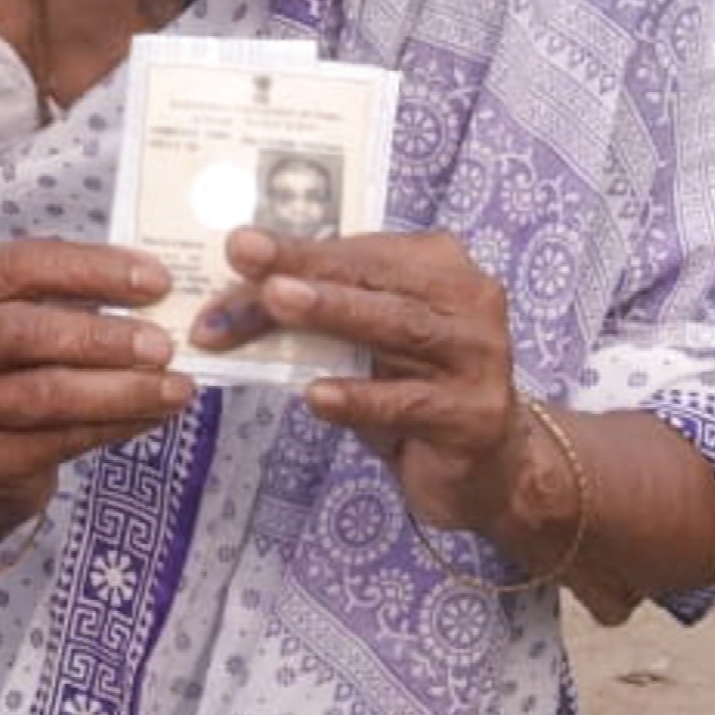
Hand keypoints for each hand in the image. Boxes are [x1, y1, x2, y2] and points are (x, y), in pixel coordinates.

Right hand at [0, 238, 193, 529]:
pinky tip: (151, 415)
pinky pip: (59, 441)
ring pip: (48, 395)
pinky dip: (115, 426)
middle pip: (28, 332)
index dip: (93, 269)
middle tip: (165, 345)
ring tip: (176, 388)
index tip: (157, 281)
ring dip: (123, 390)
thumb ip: (60, 298)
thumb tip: (153, 291)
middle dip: (105, 337)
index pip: (21, 264)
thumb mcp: (4, 317)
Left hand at [192, 226, 530, 534]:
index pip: (357, 252)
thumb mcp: (361, 343)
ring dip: (332, 313)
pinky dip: (360, 397)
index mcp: (439, 266)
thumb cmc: (411, 387)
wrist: (486, 469)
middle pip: (373, 281)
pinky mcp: (474, 417)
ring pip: (397, 329)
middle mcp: (469, 300)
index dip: (295, 250)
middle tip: (245, 255)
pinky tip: (316, 396)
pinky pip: (408, 402)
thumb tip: (227, 301)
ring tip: (276, 300)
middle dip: (305, 267)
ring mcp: (479, 358)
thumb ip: (313, 315)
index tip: (236, 245)